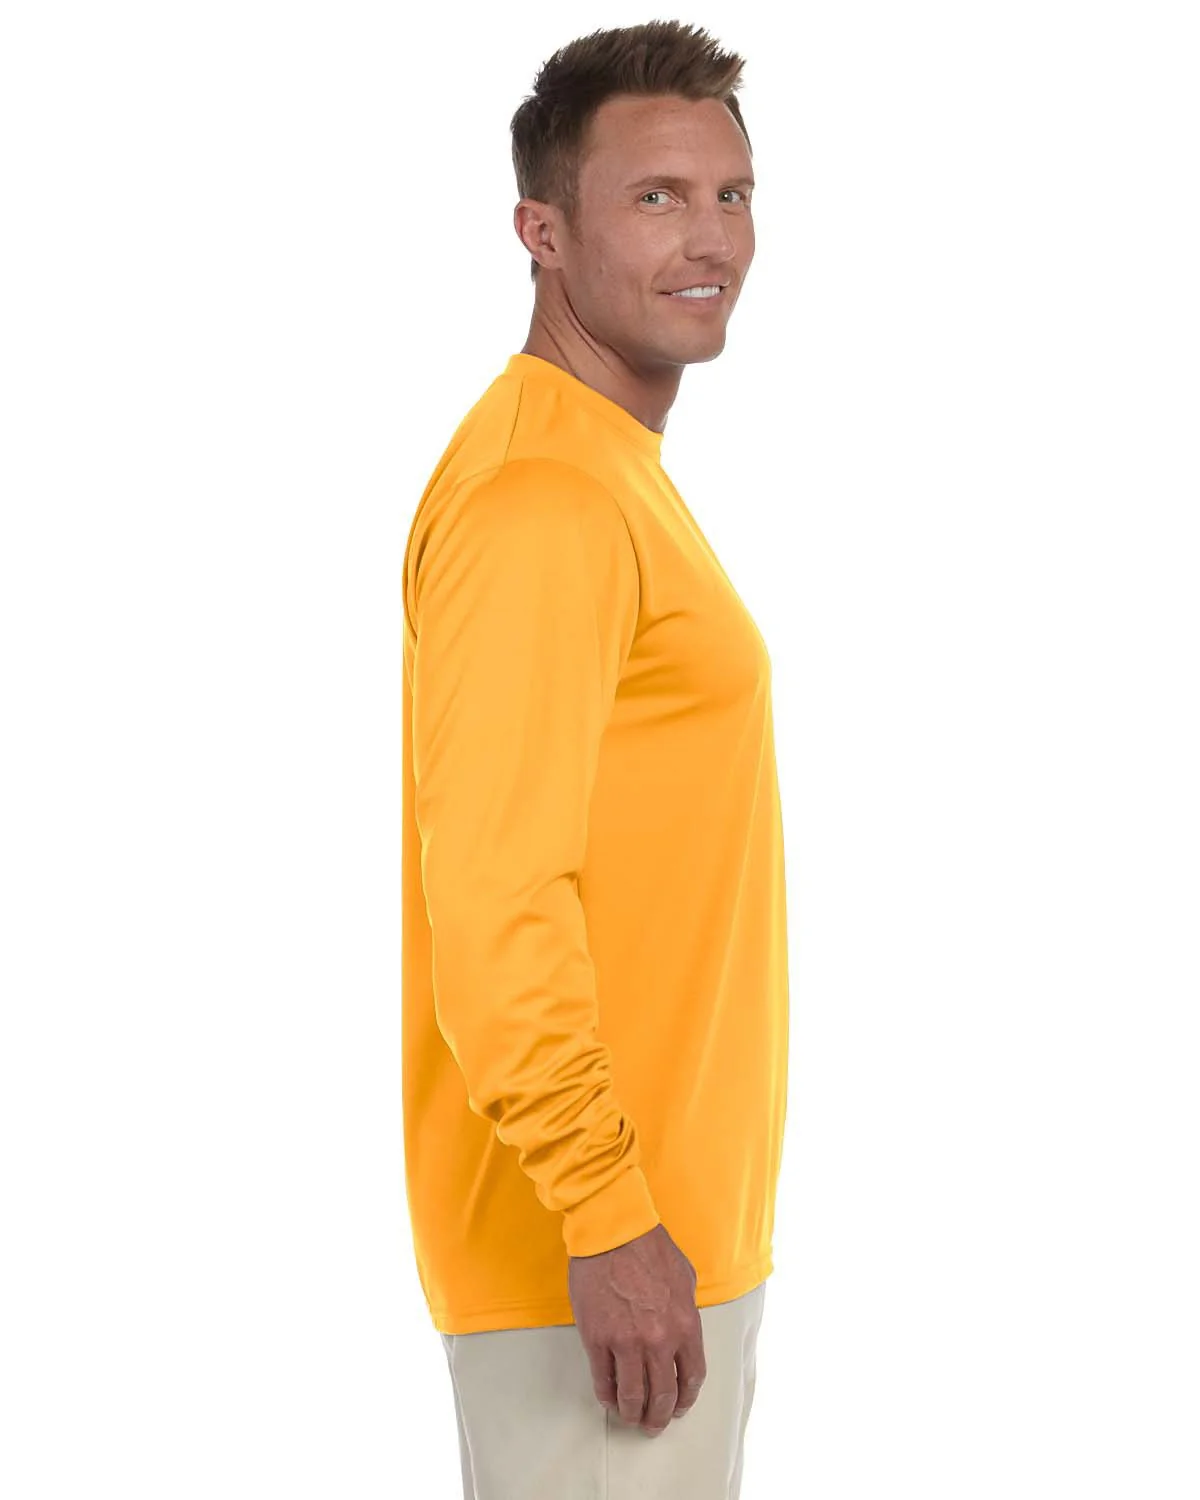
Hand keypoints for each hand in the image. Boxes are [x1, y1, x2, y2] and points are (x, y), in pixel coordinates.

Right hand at [568, 1222, 706, 1437]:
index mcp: (686, 1325)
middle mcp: (659, 1340)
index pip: (692, 1377)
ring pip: (632, 1395)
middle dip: (659, 1416)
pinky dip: (607, 1396)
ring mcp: (627, 1342)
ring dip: (633, 1413)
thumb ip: (686, 1310)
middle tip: (653, 1424)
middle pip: (663, 1395)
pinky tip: (609, 1399)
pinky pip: (603, 1380)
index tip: (679, 1407)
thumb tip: (682, 1331)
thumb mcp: (685, 1277)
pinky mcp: (597, 1339)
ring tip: (630, 1417)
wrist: (613, 1231)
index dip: (685, 1399)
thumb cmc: (649, 1247)